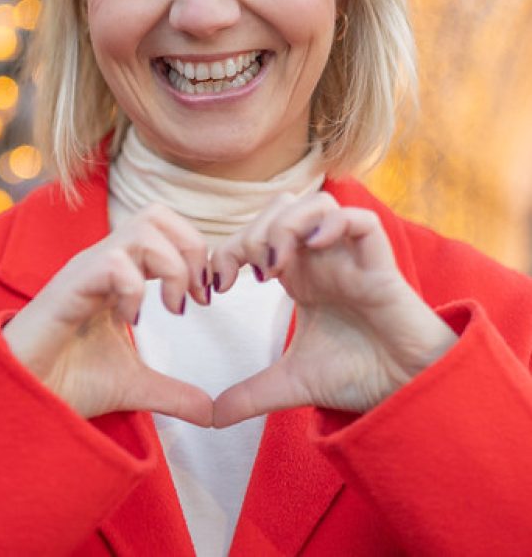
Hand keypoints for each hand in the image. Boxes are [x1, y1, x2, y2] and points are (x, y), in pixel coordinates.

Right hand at [2, 204, 213, 425]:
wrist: (22, 399)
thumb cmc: (67, 380)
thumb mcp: (134, 386)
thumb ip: (173, 393)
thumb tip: (212, 413)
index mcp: (120, 272)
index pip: (164, 228)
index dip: (195, 253)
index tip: (206, 299)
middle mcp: (103, 262)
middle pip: (157, 214)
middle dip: (191, 247)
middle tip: (196, 296)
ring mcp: (85, 270)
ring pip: (141, 228)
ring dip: (171, 266)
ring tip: (172, 309)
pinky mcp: (69, 288)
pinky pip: (113, 264)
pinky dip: (136, 289)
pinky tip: (133, 322)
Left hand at [211, 192, 457, 427]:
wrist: (407, 393)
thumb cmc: (357, 374)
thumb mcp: (291, 383)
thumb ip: (250, 394)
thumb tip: (212, 418)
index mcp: (297, 274)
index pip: (255, 234)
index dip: (227, 249)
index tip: (216, 287)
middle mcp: (320, 258)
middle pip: (279, 207)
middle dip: (253, 232)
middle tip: (248, 275)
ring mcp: (349, 256)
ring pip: (316, 202)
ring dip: (286, 225)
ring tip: (275, 266)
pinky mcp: (380, 265)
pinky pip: (360, 220)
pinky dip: (333, 224)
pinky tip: (313, 250)